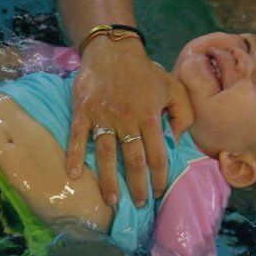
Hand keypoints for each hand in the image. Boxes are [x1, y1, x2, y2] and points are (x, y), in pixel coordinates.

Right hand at [67, 37, 193, 206]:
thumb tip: (176, 141)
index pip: (157, 154)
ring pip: (107, 154)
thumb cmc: (145, 72)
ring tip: (112, 200)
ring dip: (109, 179)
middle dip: (138, 185)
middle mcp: (127, 120)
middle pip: (133, 159)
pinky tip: (73, 174)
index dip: (159, 176)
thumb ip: (183, 113)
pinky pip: (78, 137)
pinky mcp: (83, 111)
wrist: (113, 50)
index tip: (158, 193)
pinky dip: (75, 155)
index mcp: (150, 116)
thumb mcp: (173, 87)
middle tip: (138, 205)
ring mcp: (103, 117)